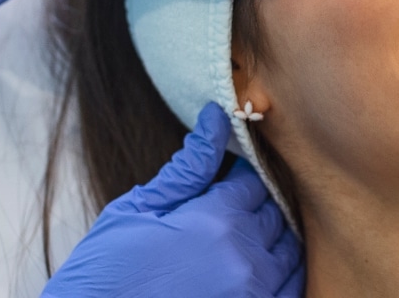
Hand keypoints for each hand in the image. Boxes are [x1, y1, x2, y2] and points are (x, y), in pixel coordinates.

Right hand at [43, 104, 302, 297]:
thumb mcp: (136, 211)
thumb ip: (186, 169)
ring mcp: (254, 293)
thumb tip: (216, 118)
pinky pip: (292, 289)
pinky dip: (284, 275)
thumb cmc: (106, 272)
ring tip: (240, 242)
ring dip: (273, 239)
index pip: (253, 181)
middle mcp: (244, 256)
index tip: (226, 182)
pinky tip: (256, 271)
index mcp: (215, 220)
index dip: (241, 177)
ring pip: (291, 250)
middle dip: (256, 206)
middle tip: (228, 213)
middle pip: (275, 213)